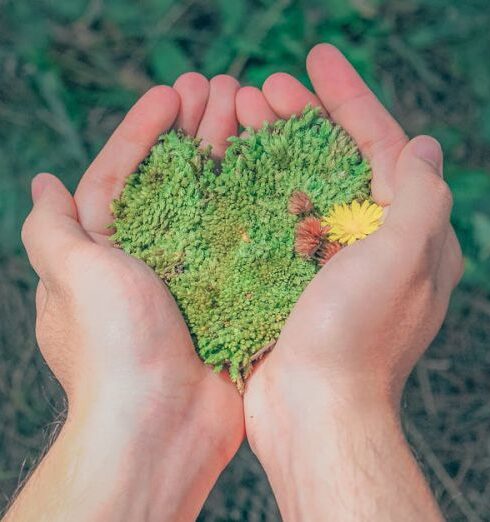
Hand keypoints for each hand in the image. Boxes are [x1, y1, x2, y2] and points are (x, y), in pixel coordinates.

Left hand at [11, 76, 242, 520]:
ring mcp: (192, 277)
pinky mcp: (229, 295)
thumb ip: (53, 229)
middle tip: (221, 89)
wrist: (162, 427)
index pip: (122, 174)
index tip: (173, 93)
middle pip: (172, 181)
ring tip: (248, 113)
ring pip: (212, 203)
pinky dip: (254, 205)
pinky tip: (273, 171)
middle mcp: (149, 261)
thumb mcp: (73, 277)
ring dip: (226, 157)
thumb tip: (42, 184)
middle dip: (193, 132)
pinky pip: (243, 239)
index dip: (145, 130)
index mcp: (106, 251)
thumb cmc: (113, 349)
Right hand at [236, 44, 461, 519]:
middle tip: (264, 87)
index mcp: (407, 233)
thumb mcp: (402, 260)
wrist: (313, 412)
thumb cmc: (356, 339)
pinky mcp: (292, 279)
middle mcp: (372, 242)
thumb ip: (419, 198)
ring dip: (273, 149)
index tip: (316, 57)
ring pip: (301, 187)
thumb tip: (425, 144)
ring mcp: (328, 261)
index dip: (350, 97)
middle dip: (303, 119)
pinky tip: (232, 168)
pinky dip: (257, 191)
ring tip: (240, 114)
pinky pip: (277, 221)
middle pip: (336, 161)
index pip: (382, 146)